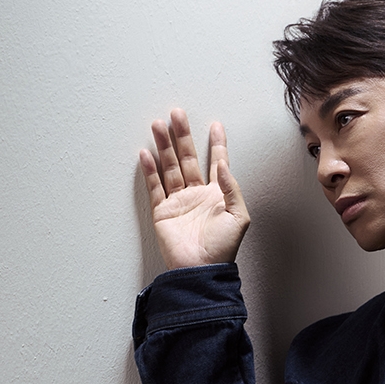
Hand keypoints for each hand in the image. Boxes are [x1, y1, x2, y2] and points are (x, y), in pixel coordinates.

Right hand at [138, 109, 249, 269]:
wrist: (201, 269)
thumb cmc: (223, 248)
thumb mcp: (238, 216)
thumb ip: (232, 188)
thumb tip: (223, 164)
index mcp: (217, 195)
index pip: (217, 162)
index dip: (216, 144)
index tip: (215, 125)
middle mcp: (196, 194)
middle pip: (188, 158)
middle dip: (182, 136)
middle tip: (177, 114)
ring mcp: (178, 201)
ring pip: (170, 167)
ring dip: (164, 146)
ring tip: (157, 125)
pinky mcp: (162, 211)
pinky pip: (155, 186)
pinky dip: (150, 170)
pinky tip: (146, 154)